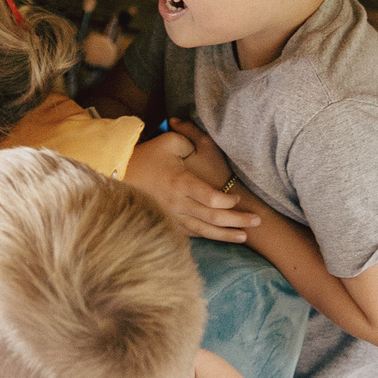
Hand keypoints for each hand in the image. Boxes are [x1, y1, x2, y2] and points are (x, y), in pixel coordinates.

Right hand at [125, 128, 259, 242]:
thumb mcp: (169, 141)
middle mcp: (177, 203)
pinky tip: (221, 238)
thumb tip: (202, 145)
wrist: (120, 174)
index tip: (237, 199)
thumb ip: (190, 139)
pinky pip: (191, 234)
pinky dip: (208, 237)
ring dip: (226, 235)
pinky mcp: (168, 222)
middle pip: (212, 218)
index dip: (227, 201)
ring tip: (245, 236)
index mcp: (180, 183)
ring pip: (204, 231)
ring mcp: (172, 216)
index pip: (209, 198)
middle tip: (258, 221)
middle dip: (237, 220)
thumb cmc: (147, 156)